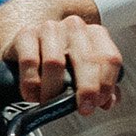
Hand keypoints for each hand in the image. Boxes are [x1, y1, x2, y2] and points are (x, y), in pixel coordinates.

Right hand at [8, 15, 122, 115]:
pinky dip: (31, 83)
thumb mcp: (84, 72)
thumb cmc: (63, 62)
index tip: (99, 102)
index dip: (106, 83)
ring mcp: (49, 28)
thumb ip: (101, 87)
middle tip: (83, 109)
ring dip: (53, 90)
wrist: (30, 44)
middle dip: (87, 88)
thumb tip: (108, 102)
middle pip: (86, 59)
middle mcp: (75, 27)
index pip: (110, 58)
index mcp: (95, 35)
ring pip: (55, 62)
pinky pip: (30, 61)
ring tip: (49, 102)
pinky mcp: (26, 35)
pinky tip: (32, 94)